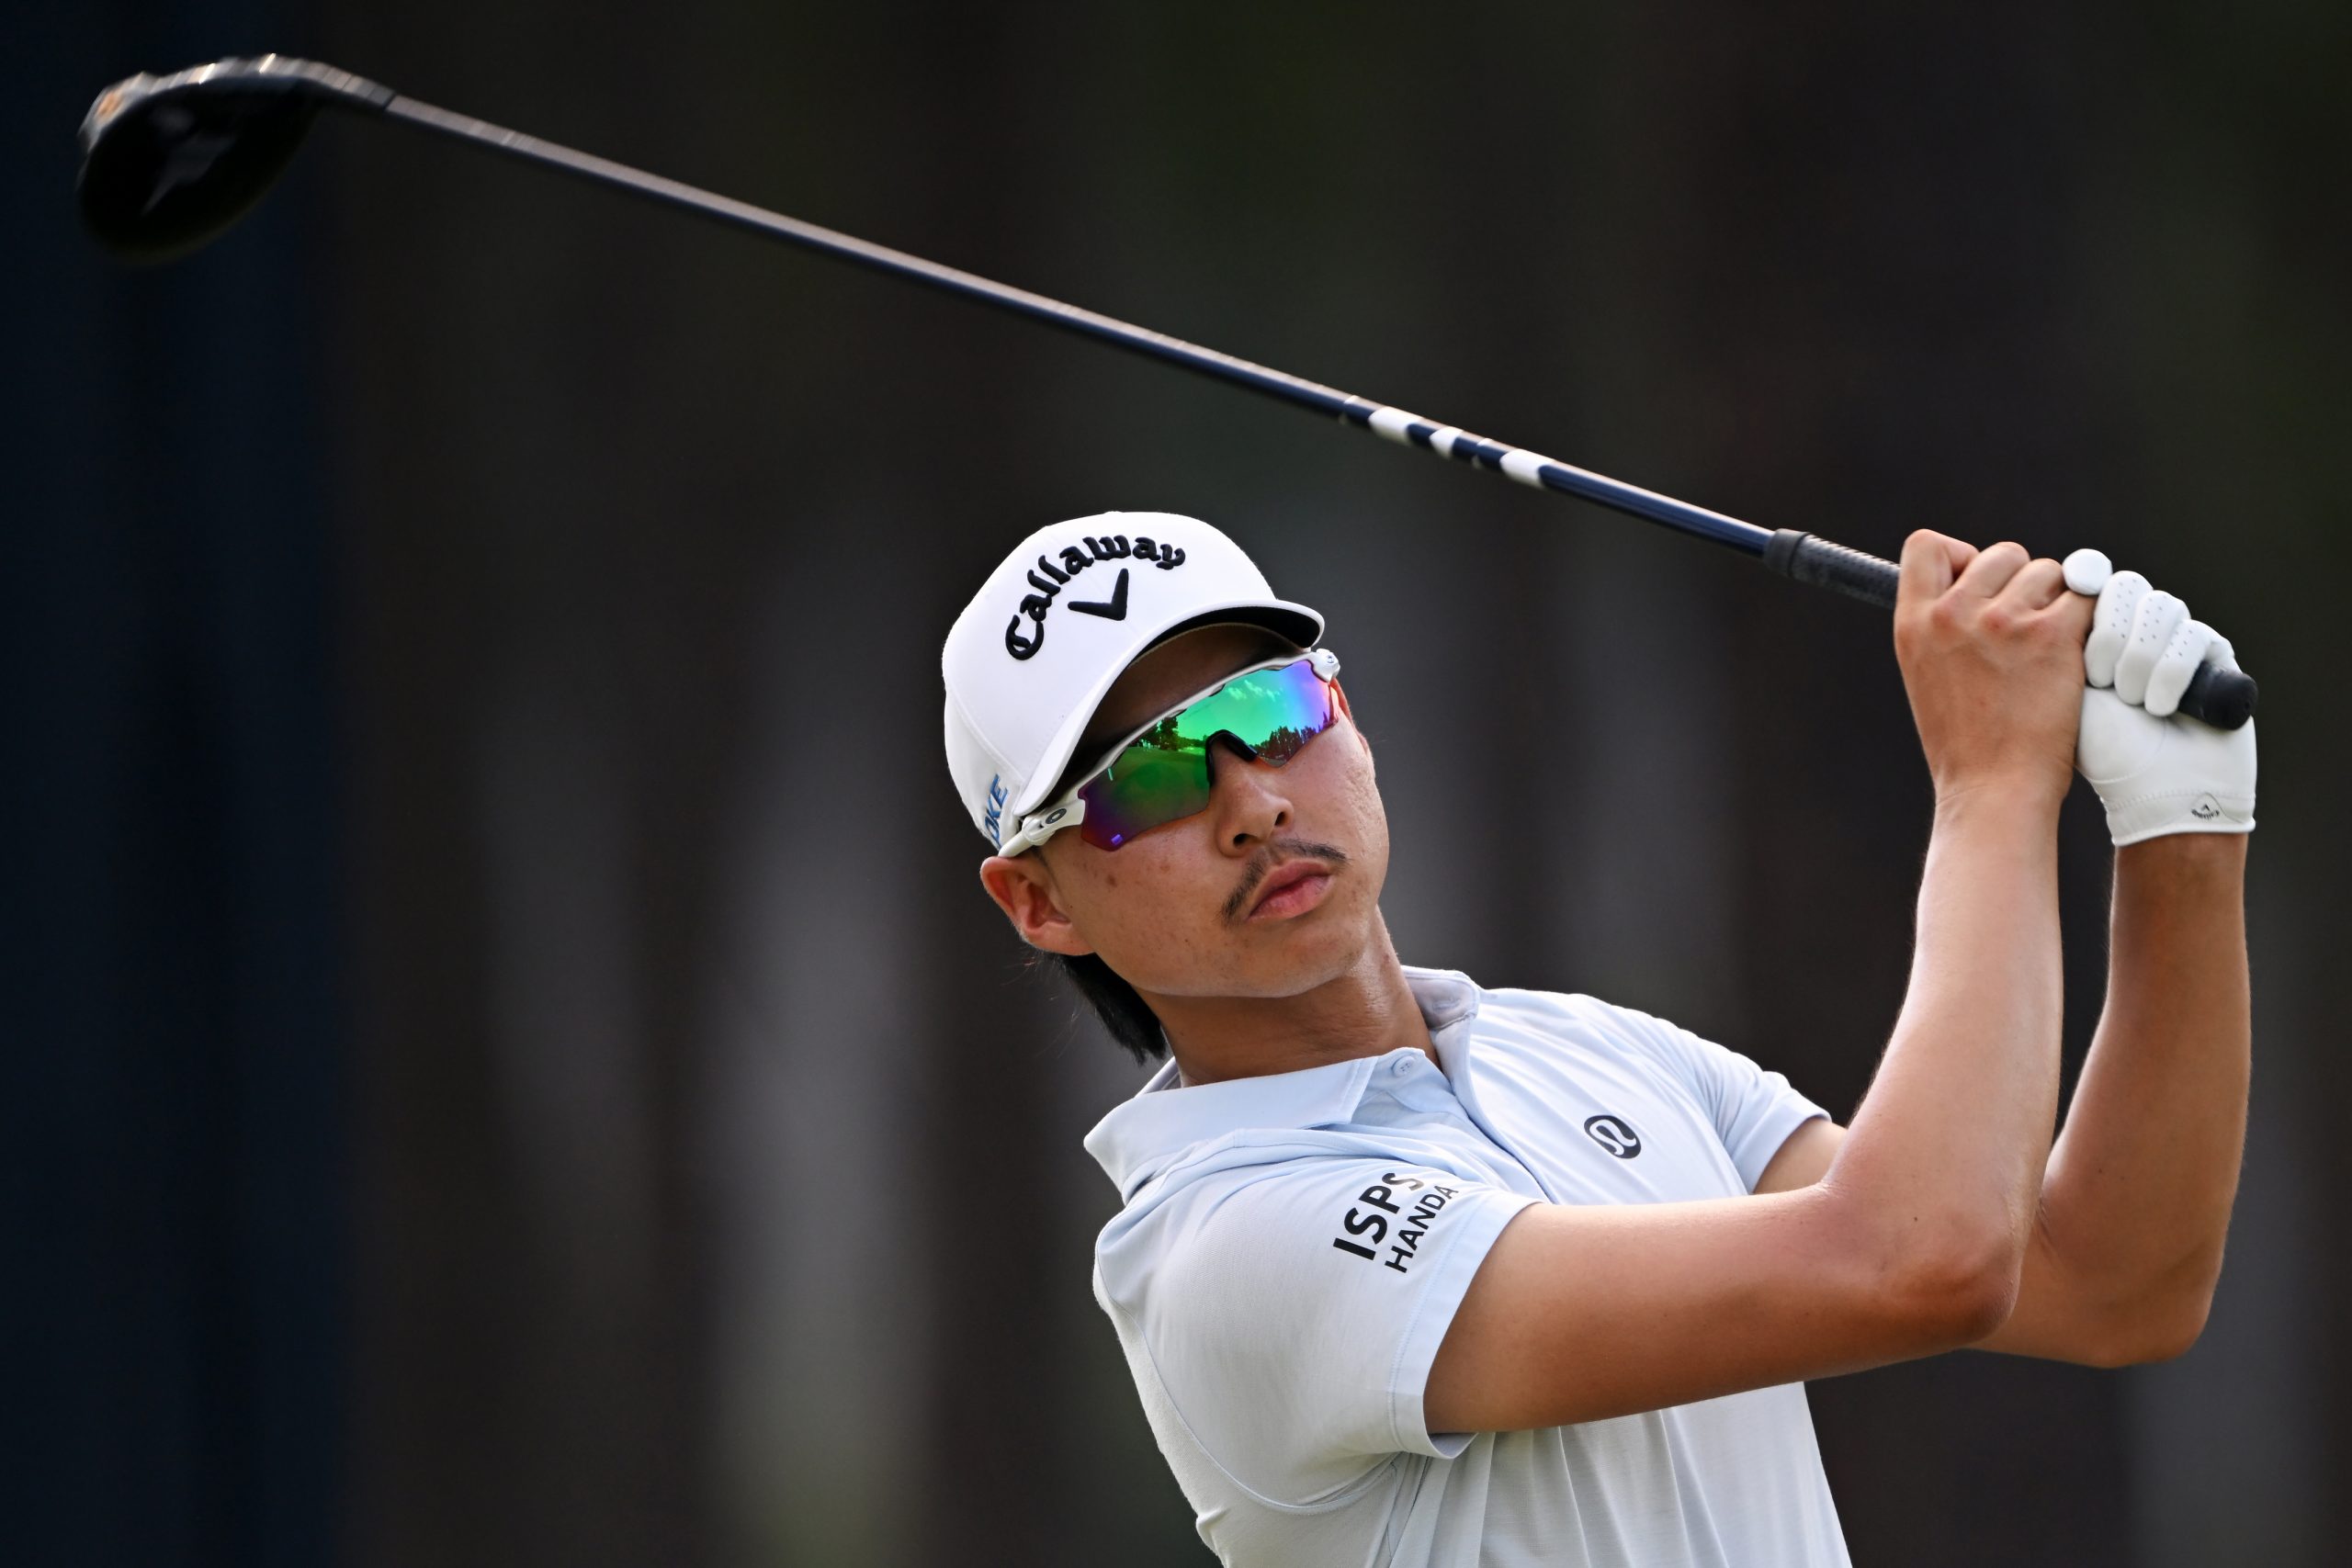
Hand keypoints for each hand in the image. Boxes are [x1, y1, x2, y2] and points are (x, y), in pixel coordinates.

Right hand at [1895, 532, 2094, 808]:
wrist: (1994, 790)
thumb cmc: (1966, 743)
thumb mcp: (1928, 675)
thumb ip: (1944, 626)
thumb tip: (1981, 581)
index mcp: (1912, 624)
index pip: (1926, 545)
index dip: (1962, 556)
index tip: (1979, 588)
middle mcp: (1952, 615)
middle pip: (2002, 553)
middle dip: (2021, 582)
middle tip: (2026, 628)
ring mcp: (2001, 622)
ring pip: (2049, 572)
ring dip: (2058, 603)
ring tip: (2049, 651)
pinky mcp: (2050, 636)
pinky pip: (2086, 598)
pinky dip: (2090, 622)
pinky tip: (2076, 655)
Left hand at [2065, 550, 2256, 845]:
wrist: (2154, 792)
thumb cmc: (2102, 750)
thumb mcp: (2065, 691)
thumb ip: (2056, 641)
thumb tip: (2050, 586)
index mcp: (2097, 633)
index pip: (2094, 583)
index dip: (2084, 587)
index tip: (2073, 605)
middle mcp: (2138, 630)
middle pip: (2127, 587)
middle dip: (2111, 632)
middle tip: (2099, 679)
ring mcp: (2178, 639)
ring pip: (2161, 608)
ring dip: (2139, 658)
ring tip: (2130, 702)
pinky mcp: (2215, 655)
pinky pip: (2194, 636)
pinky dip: (2170, 673)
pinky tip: (2157, 707)